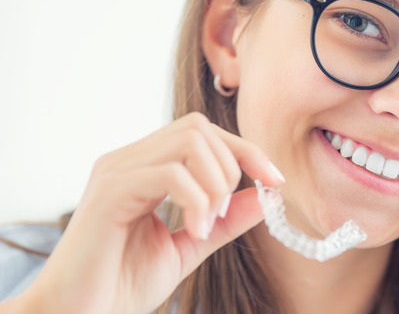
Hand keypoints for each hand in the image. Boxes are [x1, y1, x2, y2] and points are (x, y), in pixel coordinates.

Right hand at [11, 113, 284, 313]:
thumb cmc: (123, 284)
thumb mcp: (190, 246)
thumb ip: (224, 220)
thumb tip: (265, 196)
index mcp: (144, 166)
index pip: (203, 133)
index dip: (246, 150)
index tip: (276, 180)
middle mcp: (127, 159)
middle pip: (198, 127)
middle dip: (231, 165)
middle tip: (223, 214)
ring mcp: (115, 171)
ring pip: (188, 141)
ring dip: (215, 182)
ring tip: (207, 223)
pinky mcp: (108, 192)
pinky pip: (169, 173)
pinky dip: (196, 200)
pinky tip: (194, 231)